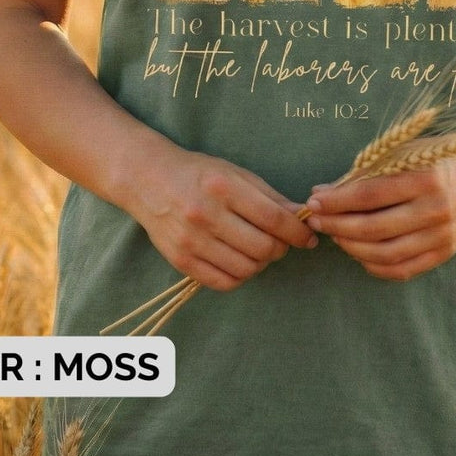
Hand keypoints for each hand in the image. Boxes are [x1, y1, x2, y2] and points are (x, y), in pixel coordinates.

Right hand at [131, 148, 317, 291]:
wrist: (148, 179)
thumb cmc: (199, 173)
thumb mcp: (235, 173)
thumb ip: (269, 196)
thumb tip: (301, 217)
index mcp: (223, 187)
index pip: (273, 218)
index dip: (297, 232)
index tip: (308, 237)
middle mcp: (205, 214)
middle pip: (262, 247)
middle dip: (281, 248)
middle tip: (281, 241)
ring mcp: (191, 240)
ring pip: (246, 268)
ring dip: (262, 263)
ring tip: (259, 249)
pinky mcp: (180, 261)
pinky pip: (224, 282)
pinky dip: (241, 276)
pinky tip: (241, 261)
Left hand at [304, 157, 455, 281]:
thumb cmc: (434, 159)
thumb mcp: (402, 154)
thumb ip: (365, 174)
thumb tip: (322, 192)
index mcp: (424, 179)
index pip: (370, 194)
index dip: (337, 201)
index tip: (314, 200)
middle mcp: (435, 210)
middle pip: (374, 227)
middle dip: (337, 225)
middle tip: (316, 221)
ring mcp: (442, 236)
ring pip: (386, 253)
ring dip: (351, 247)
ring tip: (334, 235)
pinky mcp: (444, 253)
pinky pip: (403, 269)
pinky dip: (374, 265)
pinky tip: (358, 252)